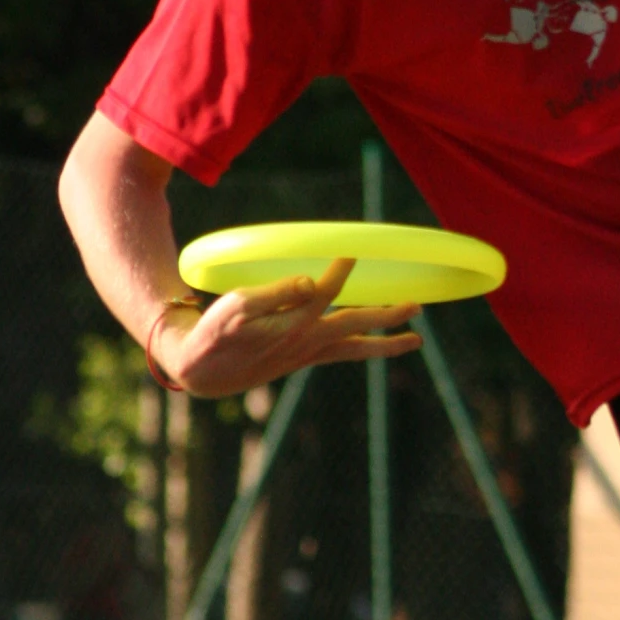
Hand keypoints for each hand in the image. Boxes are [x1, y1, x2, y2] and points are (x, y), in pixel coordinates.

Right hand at [153, 260, 421, 397]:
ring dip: (387, 344)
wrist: (202, 372)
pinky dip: (363, 348)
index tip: (353, 247)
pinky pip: (342, 354)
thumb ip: (277, 291)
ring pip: (356, 349)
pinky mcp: (301, 360)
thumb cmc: (215, 333)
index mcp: (293, 325)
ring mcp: (307, 354)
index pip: (327, 291)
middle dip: (388, 315)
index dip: (341, 267)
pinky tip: (373, 344)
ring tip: (417, 340)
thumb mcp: (237, 306)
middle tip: (417, 305)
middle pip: (357, 325)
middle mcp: (307, 342)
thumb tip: (313, 283)